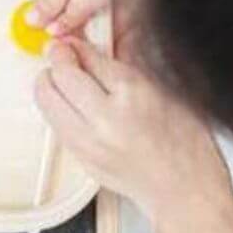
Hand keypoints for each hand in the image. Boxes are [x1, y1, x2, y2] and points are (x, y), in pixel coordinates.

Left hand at [32, 38, 224, 215]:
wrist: (185, 192)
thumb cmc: (187, 146)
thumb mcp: (167, 92)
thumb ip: (131, 63)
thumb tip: (105, 39)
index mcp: (133, 96)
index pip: (89, 58)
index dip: (77, 45)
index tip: (74, 41)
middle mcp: (105, 119)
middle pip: (60, 76)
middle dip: (57, 59)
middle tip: (62, 53)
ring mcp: (87, 141)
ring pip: (45, 99)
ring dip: (48, 82)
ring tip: (61, 77)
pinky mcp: (78, 157)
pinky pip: (52, 123)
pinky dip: (54, 106)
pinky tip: (68, 102)